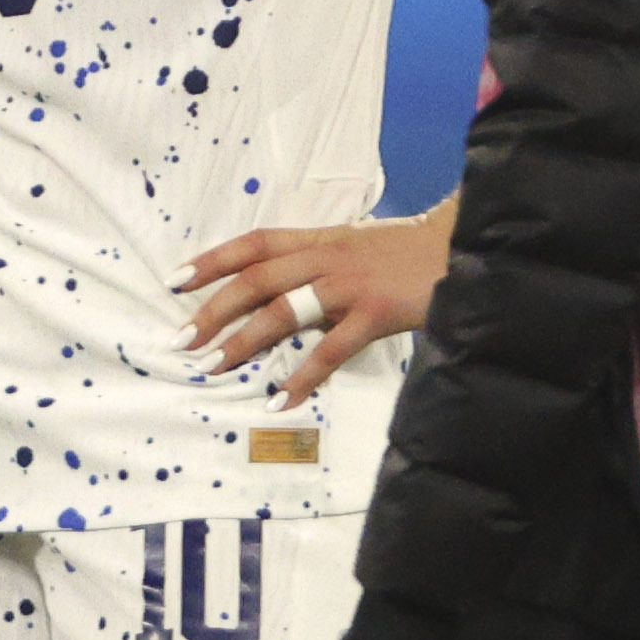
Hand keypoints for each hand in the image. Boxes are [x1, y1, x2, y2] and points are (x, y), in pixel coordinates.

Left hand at [176, 208, 446, 398]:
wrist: (463, 249)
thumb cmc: (406, 256)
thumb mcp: (354, 251)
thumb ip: (316, 271)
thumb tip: (277, 303)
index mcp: (320, 239)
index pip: (255, 244)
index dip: (213, 259)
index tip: (175, 279)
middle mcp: (327, 257)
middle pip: (256, 280)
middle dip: (214, 309)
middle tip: (182, 339)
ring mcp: (350, 285)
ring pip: (283, 311)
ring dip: (244, 341)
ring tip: (214, 367)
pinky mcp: (376, 313)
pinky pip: (330, 349)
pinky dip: (302, 377)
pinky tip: (280, 399)